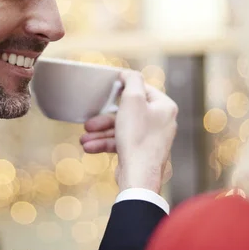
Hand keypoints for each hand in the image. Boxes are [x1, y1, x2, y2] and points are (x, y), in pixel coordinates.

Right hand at [80, 70, 177, 193]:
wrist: (139, 176)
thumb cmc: (138, 137)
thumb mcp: (133, 100)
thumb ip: (131, 80)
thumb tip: (128, 73)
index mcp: (164, 107)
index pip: (142, 90)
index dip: (123, 88)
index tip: (109, 89)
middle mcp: (161, 122)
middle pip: (128, 112)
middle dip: (104, 119)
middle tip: (88, 123)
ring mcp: (151, 139)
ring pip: (121, 129)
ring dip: (100, 133)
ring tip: (83, 138)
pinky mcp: (141, 152)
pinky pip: (121, 143)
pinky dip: (105, 144)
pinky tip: (88, 147)